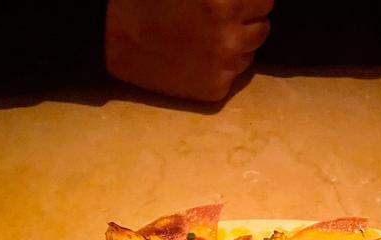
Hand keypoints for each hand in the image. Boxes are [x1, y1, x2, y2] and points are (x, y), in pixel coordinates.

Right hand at [105, 0, 272, 100]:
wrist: (115, 38)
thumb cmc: (148, 0)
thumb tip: (245, 0)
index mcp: (226, 0)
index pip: (265, 0)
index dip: (249, 0)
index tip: (234, 2)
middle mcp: (231, 35)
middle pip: (263, 27)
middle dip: (246, 21)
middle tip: (217, 20)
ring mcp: (225, 66)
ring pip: (250, 54)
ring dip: (237, 45)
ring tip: (206, 39)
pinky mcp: (215, 90)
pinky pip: (234, 76)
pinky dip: (222, 67)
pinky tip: (198, 59)